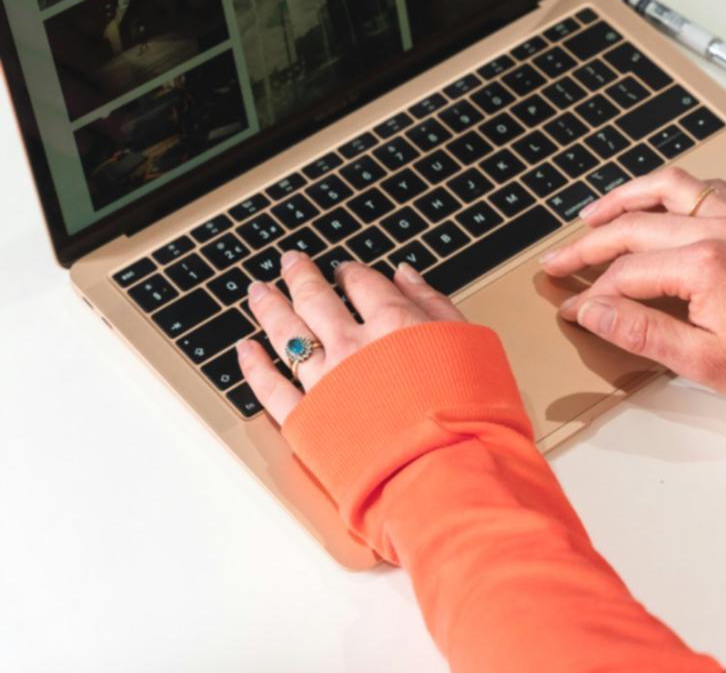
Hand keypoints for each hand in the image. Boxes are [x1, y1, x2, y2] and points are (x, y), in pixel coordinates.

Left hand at [236, 251, 466, 422]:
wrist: (448, 471)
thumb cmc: (470, 416)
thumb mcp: (470, 345)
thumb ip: (435, 306)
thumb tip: (408, 276)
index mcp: (394, 324)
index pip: (363, 285)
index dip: (350, 272)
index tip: (343, 270)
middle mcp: (353, 346)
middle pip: (316, 299)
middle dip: (300, 276)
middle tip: (290, 262)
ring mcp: (325, 383)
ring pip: (286, 334)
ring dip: (269, 308)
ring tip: (258, 291)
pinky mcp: (307, 421)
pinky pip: (270, 387)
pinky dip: (254, 366)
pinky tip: (245, 350)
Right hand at [541, 168, 725, 403]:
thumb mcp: (701, 362)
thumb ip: (640, 332)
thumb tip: (591, 311)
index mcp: (703, 266)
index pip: (626, 274)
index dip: (593, 294)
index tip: (571, 310)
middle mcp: (719, 230)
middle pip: (635, 227)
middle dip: (590, 245)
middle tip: (558, 262)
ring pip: (669, 189)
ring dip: (626, 198)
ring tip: (594, 214)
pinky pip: (705, 189)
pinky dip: (672, 191)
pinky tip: (656, 204)